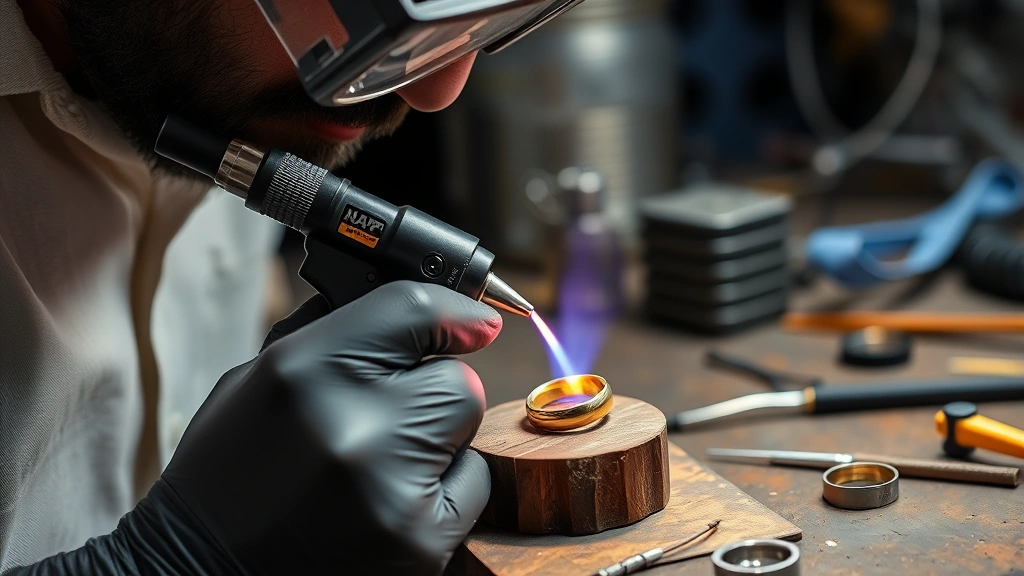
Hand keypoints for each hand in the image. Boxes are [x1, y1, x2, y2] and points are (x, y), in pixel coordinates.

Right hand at [9, 281, 500, 575]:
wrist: (204, 571)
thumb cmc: (232, 473)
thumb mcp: (258, 381)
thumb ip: (337, 337)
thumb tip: (424, 311)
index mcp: (302, 371)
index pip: (415, 309)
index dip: (453, 314)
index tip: (476, 324)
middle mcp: (351, 425)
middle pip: (456, 377)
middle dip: (432, 391)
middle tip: (387, 421)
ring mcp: (389, 489)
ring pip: (468, 430)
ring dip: (439, 438)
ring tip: (378, 465)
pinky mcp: (418, 542)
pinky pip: (471, 485)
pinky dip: (445, 489)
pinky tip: (390, 502)